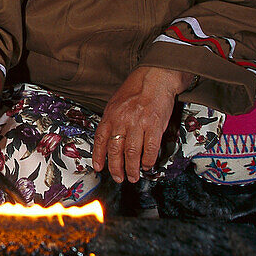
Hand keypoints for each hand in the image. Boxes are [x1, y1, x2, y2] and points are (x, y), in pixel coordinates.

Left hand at [92, 66, 193, 183]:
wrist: (156, 77)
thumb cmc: (136, 89)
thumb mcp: (116, 102)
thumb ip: (112, 120)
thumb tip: (108, 138)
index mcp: (111, 115)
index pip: (101, 140)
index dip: (99, 156)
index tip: (99, 168)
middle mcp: (122, 120)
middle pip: (115, 151)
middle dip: (116, 168)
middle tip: (119, 178)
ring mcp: (138, 123)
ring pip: (132, 153)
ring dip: (132, 169)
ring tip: (133, 176)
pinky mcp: (154, 125)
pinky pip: (150, 149)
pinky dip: (148, 161)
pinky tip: (146, 166)